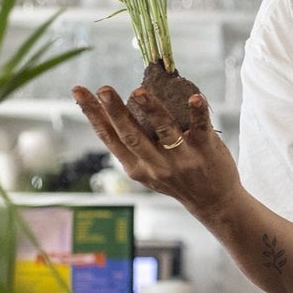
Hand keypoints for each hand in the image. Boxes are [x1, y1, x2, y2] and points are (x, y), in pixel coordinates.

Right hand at [73, 85, 238, 218]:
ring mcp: (182, 158)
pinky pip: (201, 127)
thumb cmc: (178, 180)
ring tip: (139, 92)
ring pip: (164, 131)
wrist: (214, 203)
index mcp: (136, 167)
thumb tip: (114, 109)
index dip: (92, 115)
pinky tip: (194, 97)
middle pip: (131, 135)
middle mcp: (156, 164)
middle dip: (115, 112)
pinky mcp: (206, 150)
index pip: (109, 138)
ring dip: (151, 110)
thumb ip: (134, 147)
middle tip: (103, 89)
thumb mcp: (149, 170)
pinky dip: (197, 112)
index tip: (78, 91)